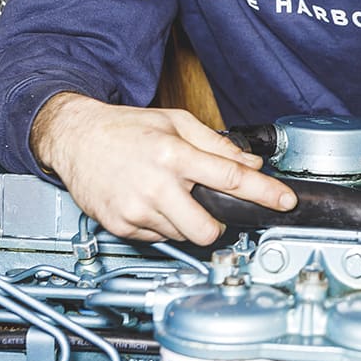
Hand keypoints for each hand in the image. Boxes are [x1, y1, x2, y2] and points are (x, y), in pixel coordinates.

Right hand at [31, 93, 295, 244]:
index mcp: (173, 155)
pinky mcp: (121, 226)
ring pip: (183, 236)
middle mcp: (156, 185)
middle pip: (207, 229)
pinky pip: (158, 238)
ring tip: (171, 196)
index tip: (285, 202)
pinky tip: (152, 203)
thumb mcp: (175, 122)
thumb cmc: (126, 128)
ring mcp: (136, 210)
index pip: (231, 178)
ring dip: (187, 222)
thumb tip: (250, 163)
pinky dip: (162, 225)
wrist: (76, 138)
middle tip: (213, 210)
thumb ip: (216, 144)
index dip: (264, 192)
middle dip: (219, 226)